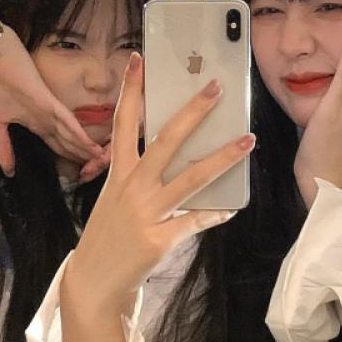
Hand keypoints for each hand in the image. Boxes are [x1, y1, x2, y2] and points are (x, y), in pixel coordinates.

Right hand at [0, 26, 103, 175]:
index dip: (70, 159)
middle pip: (70, 144)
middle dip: (83, 158)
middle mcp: (49, 120)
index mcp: (39, 125)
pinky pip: (68, 121)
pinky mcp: (51, 103)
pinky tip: (91, 146)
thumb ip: (3, 147)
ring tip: (102, 163)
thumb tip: (7, 171)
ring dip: (86, 150)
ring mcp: (52, 112)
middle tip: (98, 172)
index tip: (82, 173)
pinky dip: (78, 135)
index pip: (59, 146)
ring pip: (73, 136)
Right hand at [64, 53, 254, 313]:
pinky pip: (196, 221)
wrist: (93, 282)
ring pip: (191, 179)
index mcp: (118, 174)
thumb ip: (139, 177)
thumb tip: (177, 161)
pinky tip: (231, 209)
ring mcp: (146, 214)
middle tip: (215, 87)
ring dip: (223, 157)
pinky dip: (215, 214)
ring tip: (249, 139)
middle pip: (165, 141)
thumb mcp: (115, 198)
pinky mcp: (160, 240)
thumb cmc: (107, 235)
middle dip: (192, 112)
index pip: (122, 122)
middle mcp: (131, 187)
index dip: (130, 89)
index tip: (138, 59)